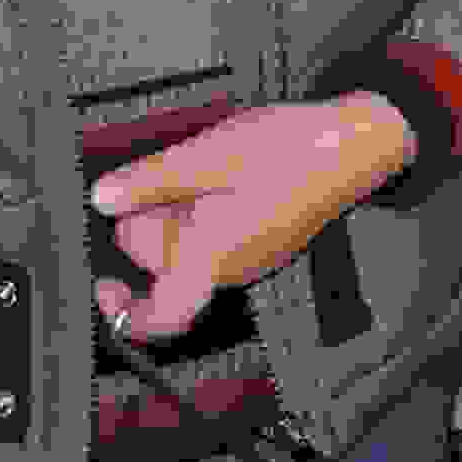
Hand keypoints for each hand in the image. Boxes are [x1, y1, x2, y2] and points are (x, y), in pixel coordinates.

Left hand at [89, 96, 418, 344]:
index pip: (157, 317)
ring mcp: (248, 255)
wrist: (359, 144)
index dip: (121, 312)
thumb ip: (151, 180)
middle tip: (170, 172)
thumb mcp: (211, 154)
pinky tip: (221, 171)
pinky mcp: (261, 238)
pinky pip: (214, 231)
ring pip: (186, 241)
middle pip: (163, 260)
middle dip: (153, 216)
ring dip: (179, 205)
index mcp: (213, 257)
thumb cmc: (297, 151)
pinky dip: (204, 204)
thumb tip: (103, 198)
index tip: (102, 285)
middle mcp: (229, 268)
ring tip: (204, 164)